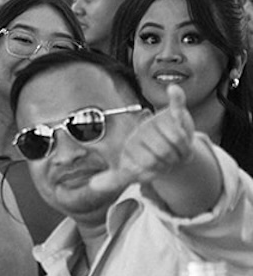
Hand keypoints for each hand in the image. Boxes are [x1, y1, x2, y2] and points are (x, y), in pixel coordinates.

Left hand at [84, 84, 193, 198]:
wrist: (172, 149)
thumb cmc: (152, 160)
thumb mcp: (134, 171)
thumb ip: (117, 178)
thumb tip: (92, 185)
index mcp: (132, 142)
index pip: (150, 162)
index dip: (160, 168)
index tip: (160, 167)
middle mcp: (144, 129)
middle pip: (165, 152)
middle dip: (172, 160)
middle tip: (171, 158)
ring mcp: (159, 121)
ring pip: (178, 139)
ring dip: (183, 150)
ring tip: (177, 150)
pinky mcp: (174, 114)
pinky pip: (176, 103)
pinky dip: (177, 97)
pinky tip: (173, 90)